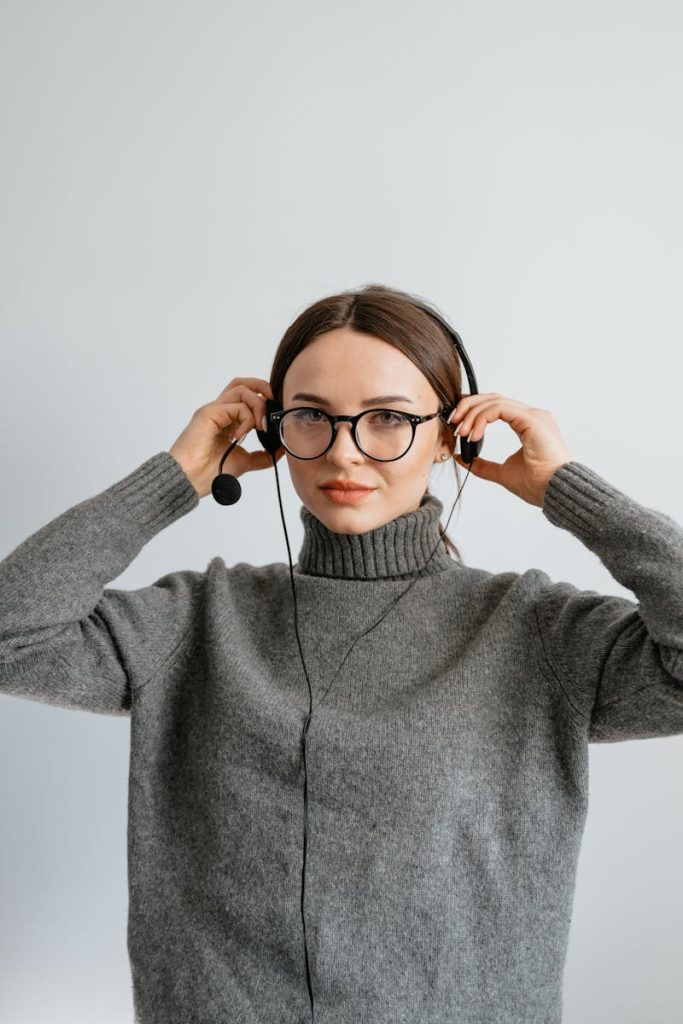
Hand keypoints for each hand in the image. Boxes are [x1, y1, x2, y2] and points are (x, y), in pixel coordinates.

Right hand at [169, 377, 284, 498]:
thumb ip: (262, 456)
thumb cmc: (209, 473)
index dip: (264, 400)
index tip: (276, 415)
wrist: (190, 480)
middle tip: (275, 404)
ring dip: (258, 405)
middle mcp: (219, 411)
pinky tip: (242, 436)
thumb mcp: (245, 462)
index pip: (246, 397)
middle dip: (263, 388)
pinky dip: (247, 418)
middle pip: (242, 384)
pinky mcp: (209, 413)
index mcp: (227, 420)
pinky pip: (236, 405)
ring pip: (241, 389)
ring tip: (260, 426)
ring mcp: (213, 410)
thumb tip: (281, 450)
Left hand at [449, 393, 572, 507]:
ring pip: (494, 401)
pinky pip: (500, 408)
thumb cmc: (538, 485)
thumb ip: (483, 465)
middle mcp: (532, 416)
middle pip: (493, 398)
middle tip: (453, 423)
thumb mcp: (502, 473)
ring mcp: (533, 415)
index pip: (496, 406)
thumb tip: (462, 458)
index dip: (473, 410)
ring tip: (461, 432)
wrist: (555, 491)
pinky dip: (482, 418)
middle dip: (469, 407)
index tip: (457, 424)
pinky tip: (473, 434)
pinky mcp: (532, 419)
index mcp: (528, 425)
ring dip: (472, 414)